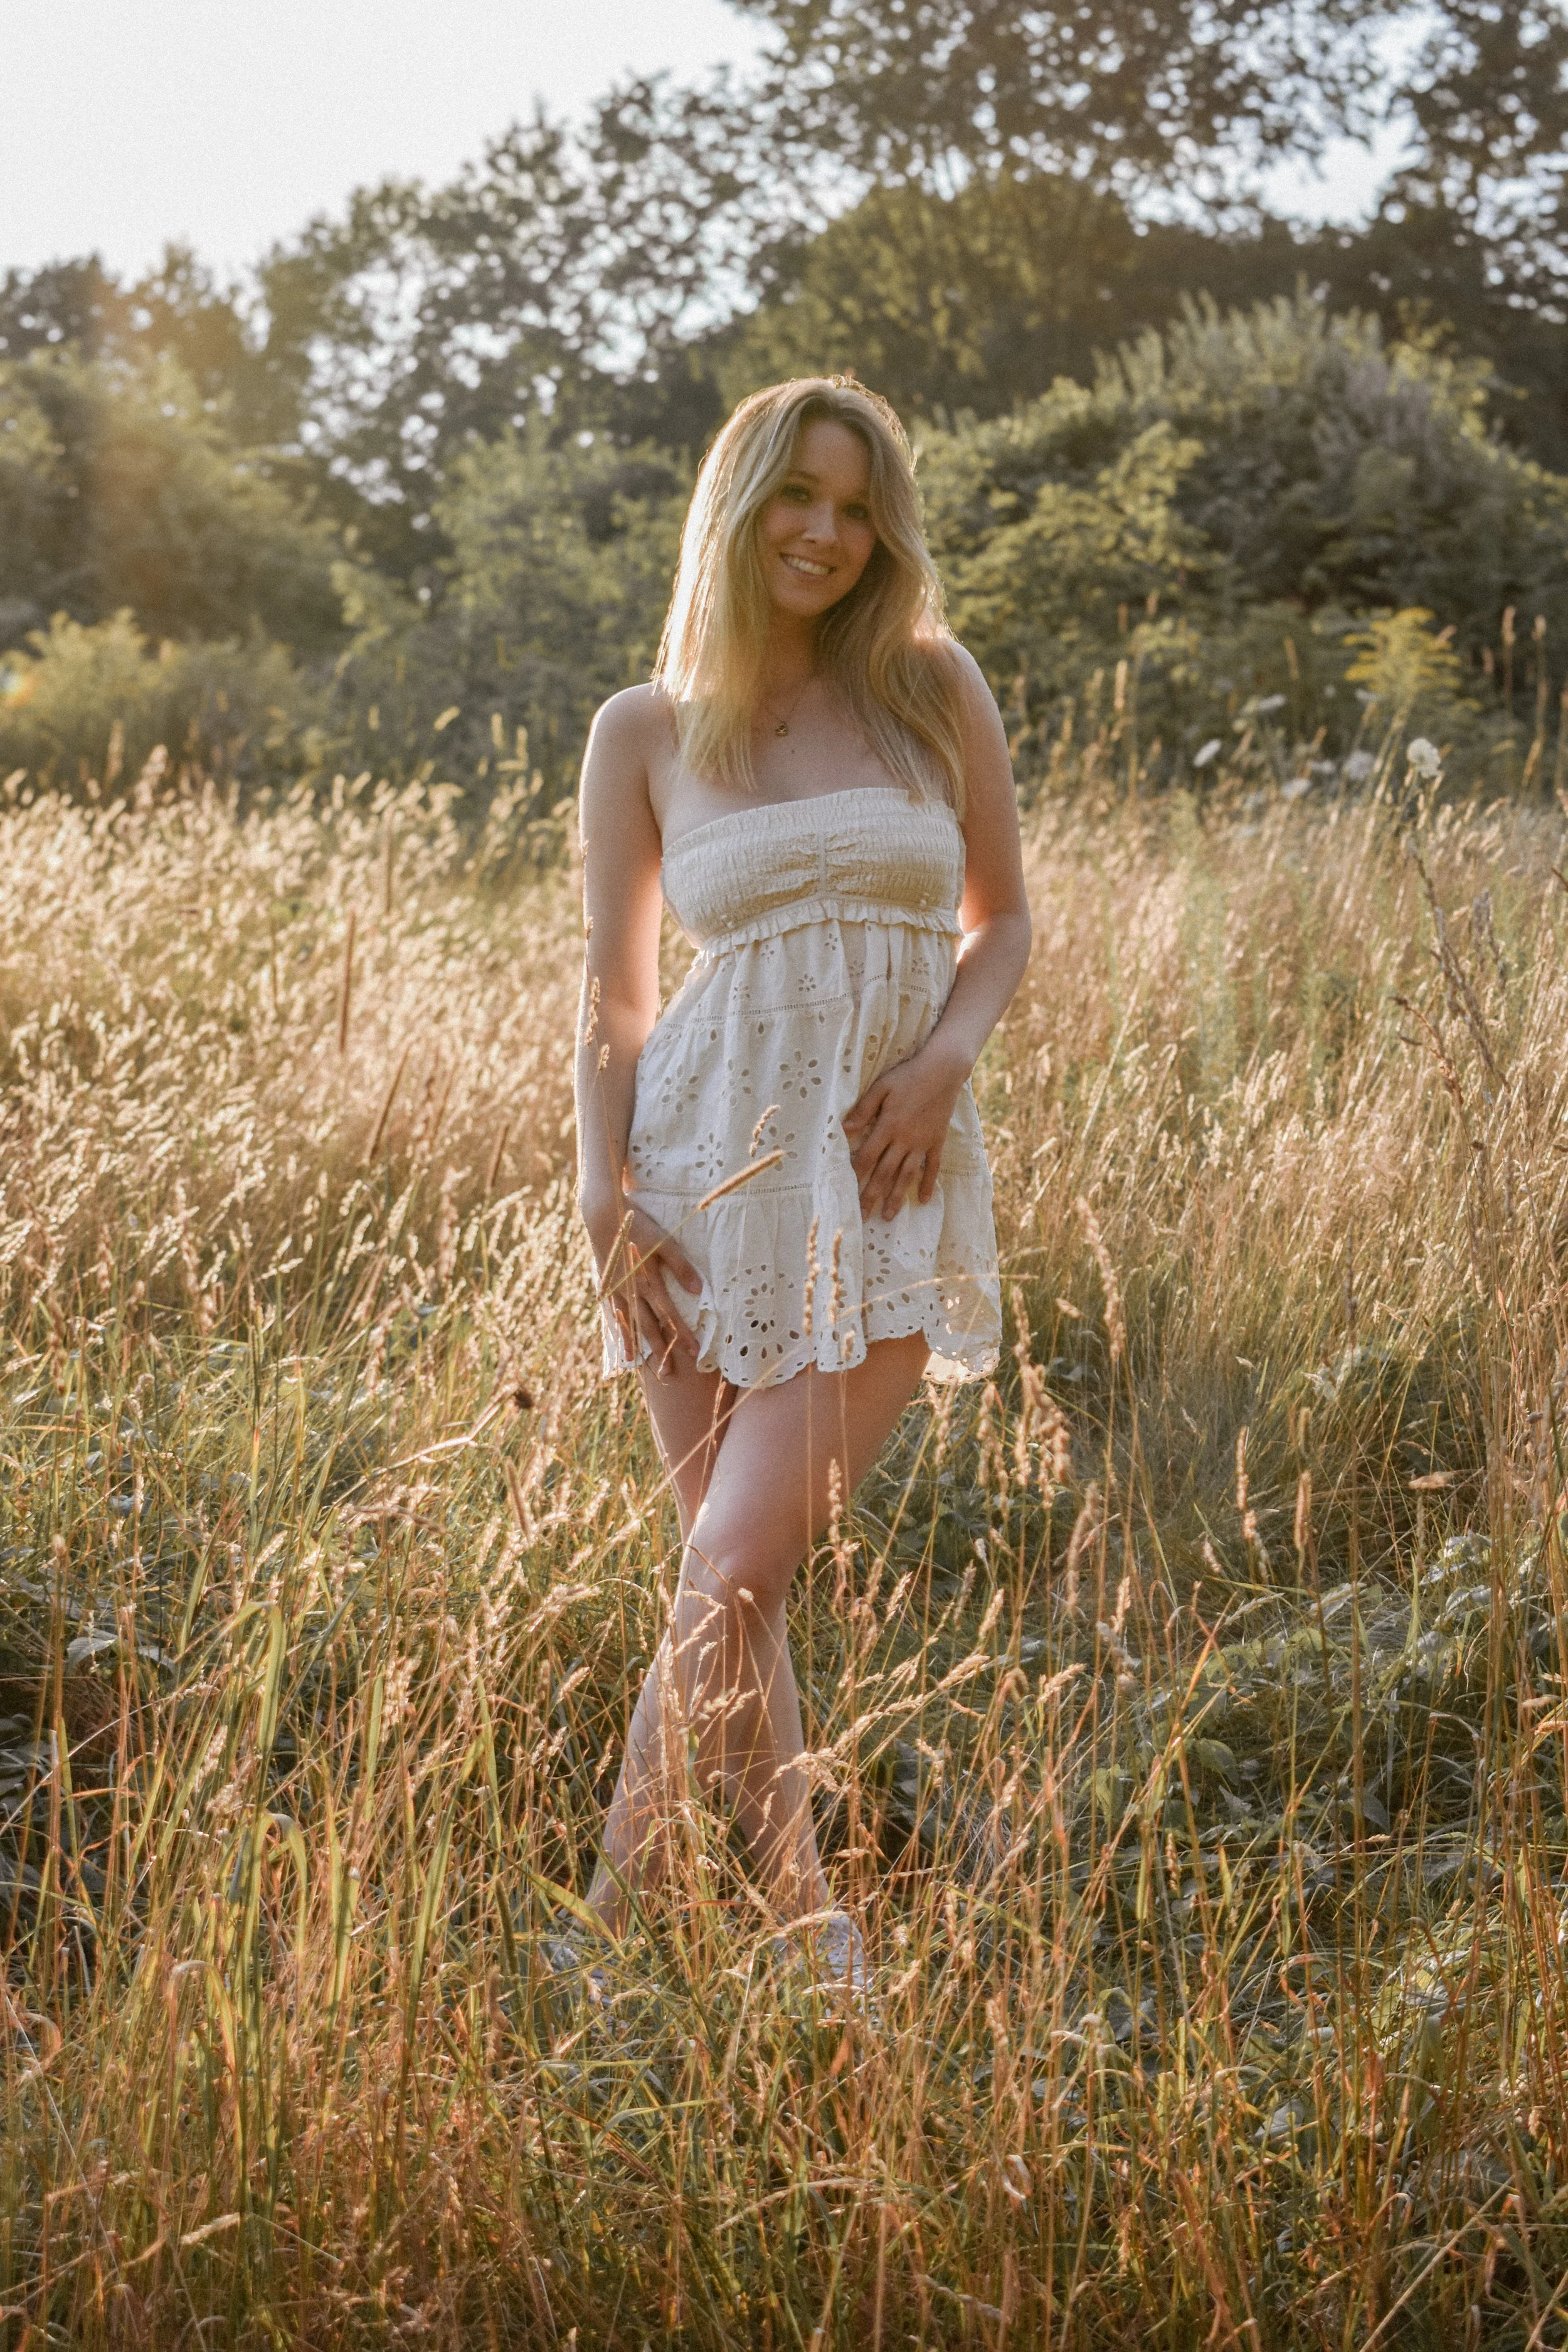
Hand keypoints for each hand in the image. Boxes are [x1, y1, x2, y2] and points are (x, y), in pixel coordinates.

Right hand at [588, 1200, 702, 1378]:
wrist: (602, 1216)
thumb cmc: (638, 1226)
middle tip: (670, 1374)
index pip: (670, 1315)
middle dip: (662, 1350)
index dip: (683, 1335)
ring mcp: (618, 1291)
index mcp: (648, 1282)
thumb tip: (698, 1291)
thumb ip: (681, 1267)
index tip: (695, 1353)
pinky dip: (622, 1331)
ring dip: (641, 1346)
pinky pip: (616, 1315)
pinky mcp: (608, 1287)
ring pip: (631, 1325)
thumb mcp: (664, 1242)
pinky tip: (624, 1342)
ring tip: (646, 1366)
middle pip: (650, 1327)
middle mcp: (632, 1292)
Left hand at [842, 1043, 966, 1220]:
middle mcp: (905, 1139)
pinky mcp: (937, 1141)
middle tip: (862, 1217)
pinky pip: (933, 1166)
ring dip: (897, 1197)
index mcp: (888, 1126)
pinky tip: (924, 1199)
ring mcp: (922, 1142)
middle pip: (885, 1173)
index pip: (867, 1157)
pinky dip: (928, 1183)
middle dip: (872, 1195)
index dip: (856, 1175)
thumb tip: (844, 1128)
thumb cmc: (909, 1075)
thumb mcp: (882, 1087)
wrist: (944, 1070)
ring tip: (888, 1216)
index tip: (846, 1192)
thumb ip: (864, 1109)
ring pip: (907, 1175)